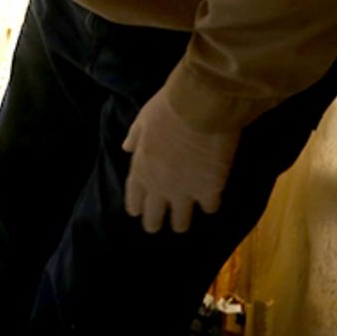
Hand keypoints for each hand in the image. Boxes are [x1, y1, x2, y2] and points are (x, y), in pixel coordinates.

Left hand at [121, 95, 240, 233]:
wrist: (199, 108)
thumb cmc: (168, 109)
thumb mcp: (143, 120)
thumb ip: (135, 137)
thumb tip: (125, 147)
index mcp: (141, 170)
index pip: (134, 198)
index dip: (136, 206)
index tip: (136, 212)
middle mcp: (159, 187)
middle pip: (153, 217)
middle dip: (154, 222)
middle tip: (156, 227)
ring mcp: (184, 192)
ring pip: (181, 221)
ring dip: (181, 222)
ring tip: (181, 224)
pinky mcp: (209, 190)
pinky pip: (209, 207)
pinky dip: (210, 205)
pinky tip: (211, 203)